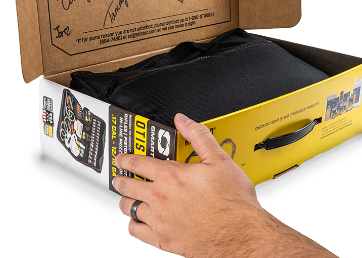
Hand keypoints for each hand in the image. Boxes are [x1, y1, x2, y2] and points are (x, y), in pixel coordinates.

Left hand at [114, 113, 336, 257]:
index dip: (125, 159)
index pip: (138, 163)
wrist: (241, 234)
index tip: (121, 158)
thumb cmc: (233, 201)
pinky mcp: (164, 240)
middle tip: (119, 176)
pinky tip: (138, 220)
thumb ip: (198, 136)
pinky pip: (136, 231)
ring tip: (128, 196)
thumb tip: (183, 121)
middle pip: (127, 186)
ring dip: (126, 200)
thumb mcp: (219, 159)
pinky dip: (133, 224)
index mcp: (171, 175)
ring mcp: (160, 221)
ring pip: (129, 208)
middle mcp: (161, 198)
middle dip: (120, 179)